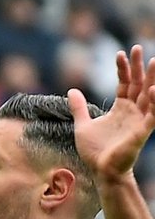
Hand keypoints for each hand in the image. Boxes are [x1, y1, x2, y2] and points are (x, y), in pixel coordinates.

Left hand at [71, 45, 154, 184]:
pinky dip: (154, 102)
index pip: (125, 83)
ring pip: (149, 95)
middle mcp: (132, 111)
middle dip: (139, 66)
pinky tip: (153, 89)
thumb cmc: (95, 151)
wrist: (101, 171)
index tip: (120, 53)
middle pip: (138, 84)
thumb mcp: (82, 125)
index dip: (123, 68)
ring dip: (152, 79)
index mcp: (121, 108)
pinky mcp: (142, 132)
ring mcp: (139, 120)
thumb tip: (71, 90)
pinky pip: (152, 115)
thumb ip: (79, 108)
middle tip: (138, 47)